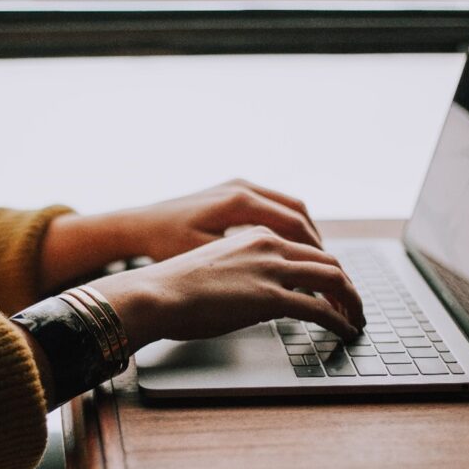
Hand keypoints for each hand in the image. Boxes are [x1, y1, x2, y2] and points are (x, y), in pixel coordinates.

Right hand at [89, 227, 364, 351]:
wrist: (155, 293)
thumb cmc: (173, 287)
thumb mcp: (215, 268)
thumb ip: (243, 273)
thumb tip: (258, 298)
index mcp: (255, 235)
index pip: (306, 247)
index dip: (327, 269)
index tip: (334, 288)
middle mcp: (268, 245)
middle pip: (328, 260)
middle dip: (347, 285)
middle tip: (354, 305)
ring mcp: (271, 269)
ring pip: (332, 279)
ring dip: (351, 301)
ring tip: (356, 319)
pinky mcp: (270, 297)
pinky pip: (320, 308)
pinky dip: (340, 320)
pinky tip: (345, 331)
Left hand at [119, 178, 321, 260]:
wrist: (138, 225)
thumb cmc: (166, 245)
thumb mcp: (207, 259)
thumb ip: (246, 266)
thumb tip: (286, 282)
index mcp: (239, 202)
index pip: (294, 224)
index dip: (315, 252)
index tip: (326, 275)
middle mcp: (242, 187)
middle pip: (298, 212)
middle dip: (316, 243)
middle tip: (329, 270)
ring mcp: (238, 186)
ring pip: (288, 206)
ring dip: (304, 233)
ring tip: (314, 261)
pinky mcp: (232, 191)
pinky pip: (272, 205)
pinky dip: (287, 226)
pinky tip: (289, 248)